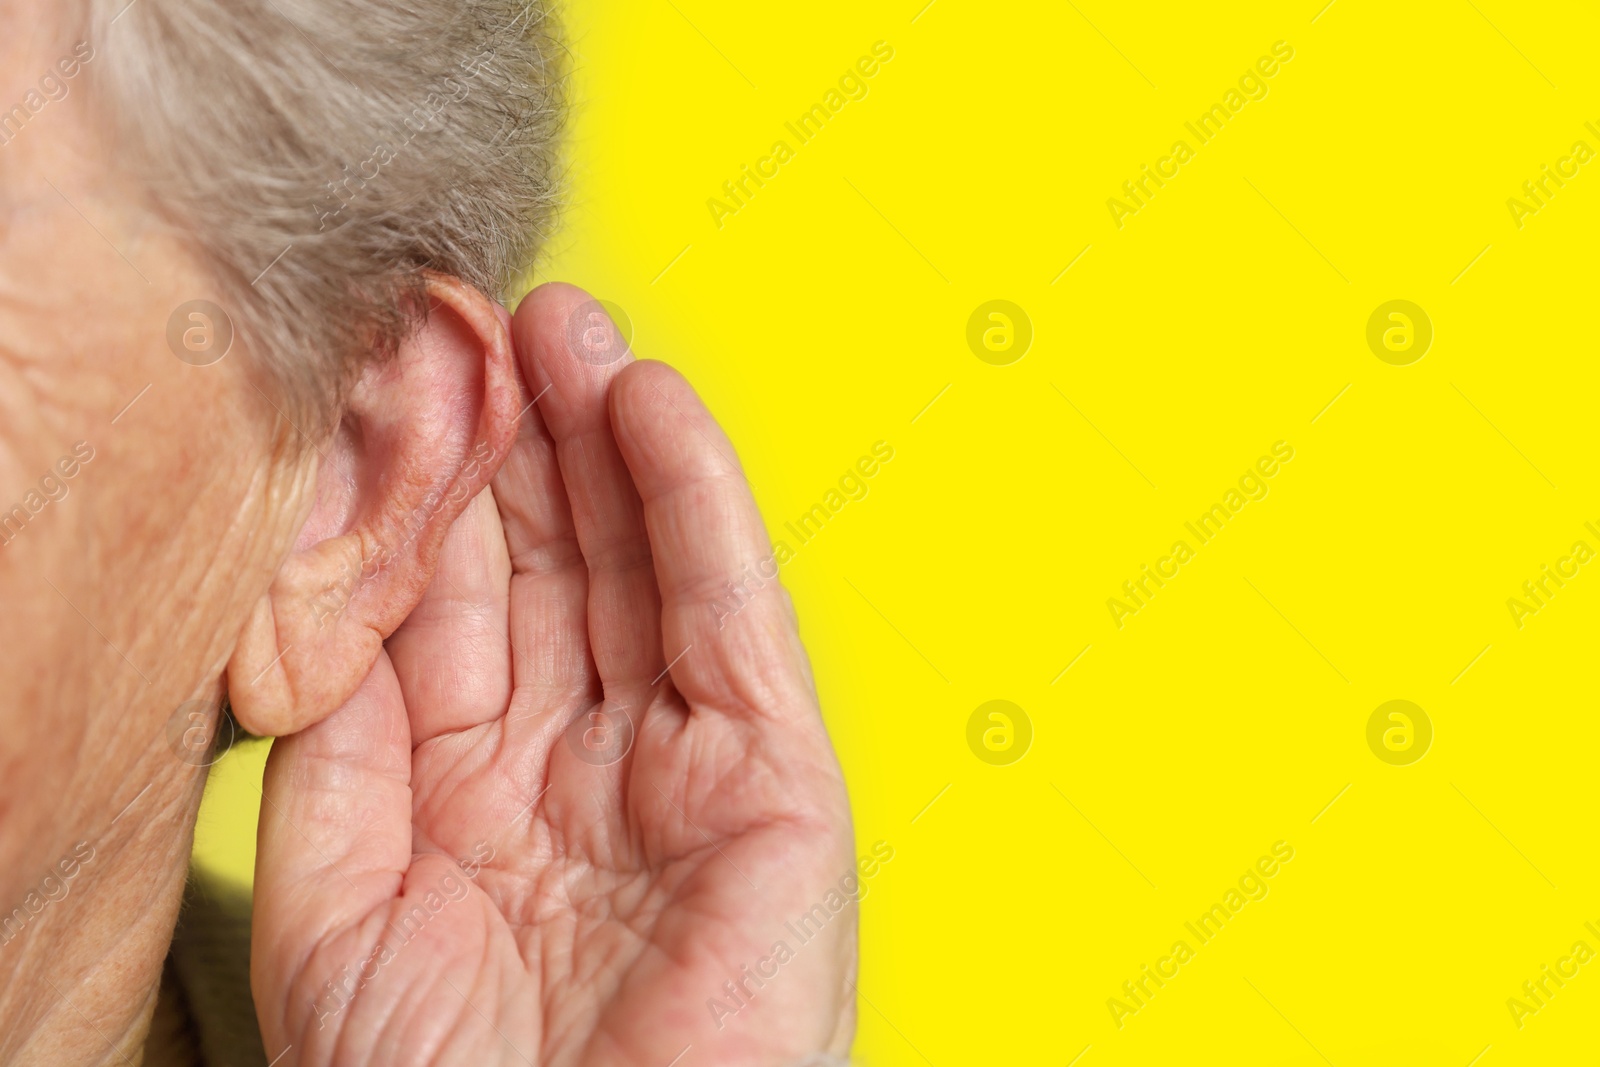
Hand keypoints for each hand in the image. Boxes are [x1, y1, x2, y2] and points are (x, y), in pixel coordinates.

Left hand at [249, 284, 857, 1065]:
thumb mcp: (342, 893)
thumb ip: (347, 735)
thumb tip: (345, 584)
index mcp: (482, 795)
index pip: (465, 611)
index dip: (441, 496)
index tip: (413, 384)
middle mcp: (587, 768)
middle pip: (559, 571)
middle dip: (527, 445)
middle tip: (491, 321)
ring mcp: (686, 771)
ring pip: (647, 571)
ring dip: (610, 443)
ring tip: (563, 329)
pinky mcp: (776, 784)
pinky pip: (731, 620)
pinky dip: (699, 506)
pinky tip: (651, 406)